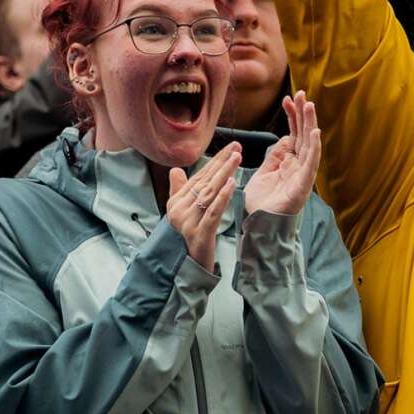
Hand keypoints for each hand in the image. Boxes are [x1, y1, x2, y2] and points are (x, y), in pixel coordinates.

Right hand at [166, 143, 241, 271]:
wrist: (191, 266)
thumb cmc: (191, 238)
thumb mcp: (185, 214)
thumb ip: (180, 191)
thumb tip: (175, 170)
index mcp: (176, 202)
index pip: (198, 177)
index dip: (215, 161)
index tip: (230, 148)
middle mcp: (179, 210)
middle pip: (205, 182)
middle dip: (222, 163)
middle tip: (237, 148)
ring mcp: (187, 222)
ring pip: (209, 193)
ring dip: (224, 174)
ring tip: (237, 159)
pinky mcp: (199, 232)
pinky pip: (212, 211)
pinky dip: (222, 196)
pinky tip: (231, 184)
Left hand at [245, 93, 322, 216]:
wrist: (260, 225)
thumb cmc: (262, 203)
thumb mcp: (263, 173)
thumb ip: (274, 157)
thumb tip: (283, 139)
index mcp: (289, 162)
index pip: (293, 133)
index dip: (291, 116)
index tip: (287, 99)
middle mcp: (298, 165)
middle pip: (303, 134)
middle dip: (302, 114)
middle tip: (301, 94)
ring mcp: (302, 174)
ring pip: (309, 144)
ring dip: (310, 124)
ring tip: (310, 105)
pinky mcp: (303, 185)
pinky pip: (311, 163)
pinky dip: (314, 148)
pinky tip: (315, 133)